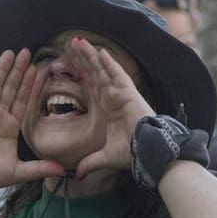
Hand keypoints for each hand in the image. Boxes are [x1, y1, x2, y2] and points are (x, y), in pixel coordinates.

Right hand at [0, 50, 64, 194]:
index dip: (31, 86)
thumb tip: (63, 171)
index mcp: (11, 126)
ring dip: (3, 70)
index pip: (24, 101)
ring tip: (11, 53)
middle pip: (10, 88)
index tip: (40, 70)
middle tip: (28, 52)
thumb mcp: (18, 172)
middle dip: (19, 71)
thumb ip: (39, 168)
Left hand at [67, 37, 155, 178]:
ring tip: (78, 42)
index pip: (91, 86)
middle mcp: (112, 98)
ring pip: (102, 71)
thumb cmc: (131, 153)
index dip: (81, 73)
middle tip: (71, 44)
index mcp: (107, 108)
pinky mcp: (128, 93)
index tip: (69, 62)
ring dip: (90, 56)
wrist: (147, 152)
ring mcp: (120, 94)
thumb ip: (90, 163)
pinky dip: (109, 63)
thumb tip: (79, 175)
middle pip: (94, 74)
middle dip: (83, 59)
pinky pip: (116, 74)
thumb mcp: (104, 157)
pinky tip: (99, 51)